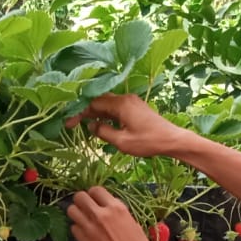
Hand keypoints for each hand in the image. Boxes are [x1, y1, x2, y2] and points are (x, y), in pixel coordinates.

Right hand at [66, 93, 187, 157]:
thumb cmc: (148, 142)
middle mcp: (125, 98)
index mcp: (121, 104)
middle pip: (99, 101)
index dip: (79, 113)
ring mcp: (132, 101)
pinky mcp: (136, 107)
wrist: (172, 140)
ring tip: (84, 125)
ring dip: (96, 113)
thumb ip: (103, 132)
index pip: (93, 104)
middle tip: (73, 123)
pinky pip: (116, 107)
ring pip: (108, 104)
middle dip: (85, 111)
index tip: (68, 124)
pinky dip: (106, 114)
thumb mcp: (122, 142)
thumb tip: (90, 126)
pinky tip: (102, 124)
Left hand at [67, 187, 158, 240]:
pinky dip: (77, 229)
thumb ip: (118, 214)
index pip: (96, 189)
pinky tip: (85, 234)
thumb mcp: (134, 224)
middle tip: (86, 207)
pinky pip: (73, 228)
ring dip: (76, 213)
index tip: (96, 200)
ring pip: (71, 210)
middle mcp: (101, 214)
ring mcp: (90, 228)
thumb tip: (109, 209)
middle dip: (81, 201)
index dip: (94, 195)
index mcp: (117, 208)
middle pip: (79, 196)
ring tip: (83, 219)